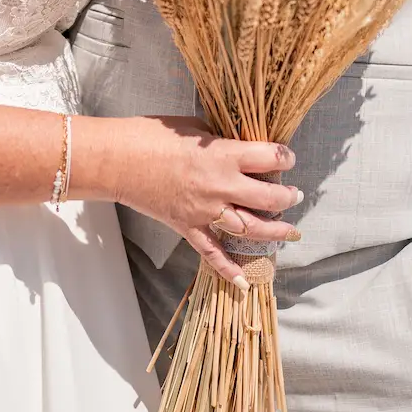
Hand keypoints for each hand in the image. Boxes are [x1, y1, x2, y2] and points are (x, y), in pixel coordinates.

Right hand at [84, 115, 302, 284]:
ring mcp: (205, 211)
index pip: (269, 159)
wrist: (117, 160)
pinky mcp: (187, 227)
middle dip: (287, 197)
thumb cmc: (151, 135)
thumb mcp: (193, 127)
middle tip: (294, 194)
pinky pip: (211, 253)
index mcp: (224, 156)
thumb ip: (219, 139)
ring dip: (274, 231)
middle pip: (268, 198)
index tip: (287, 158)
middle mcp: (220, 187)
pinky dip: (227, 270)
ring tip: (289, 230)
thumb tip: (236, 144)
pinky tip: (243, 284)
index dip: (285, 158)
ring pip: (249, 229)